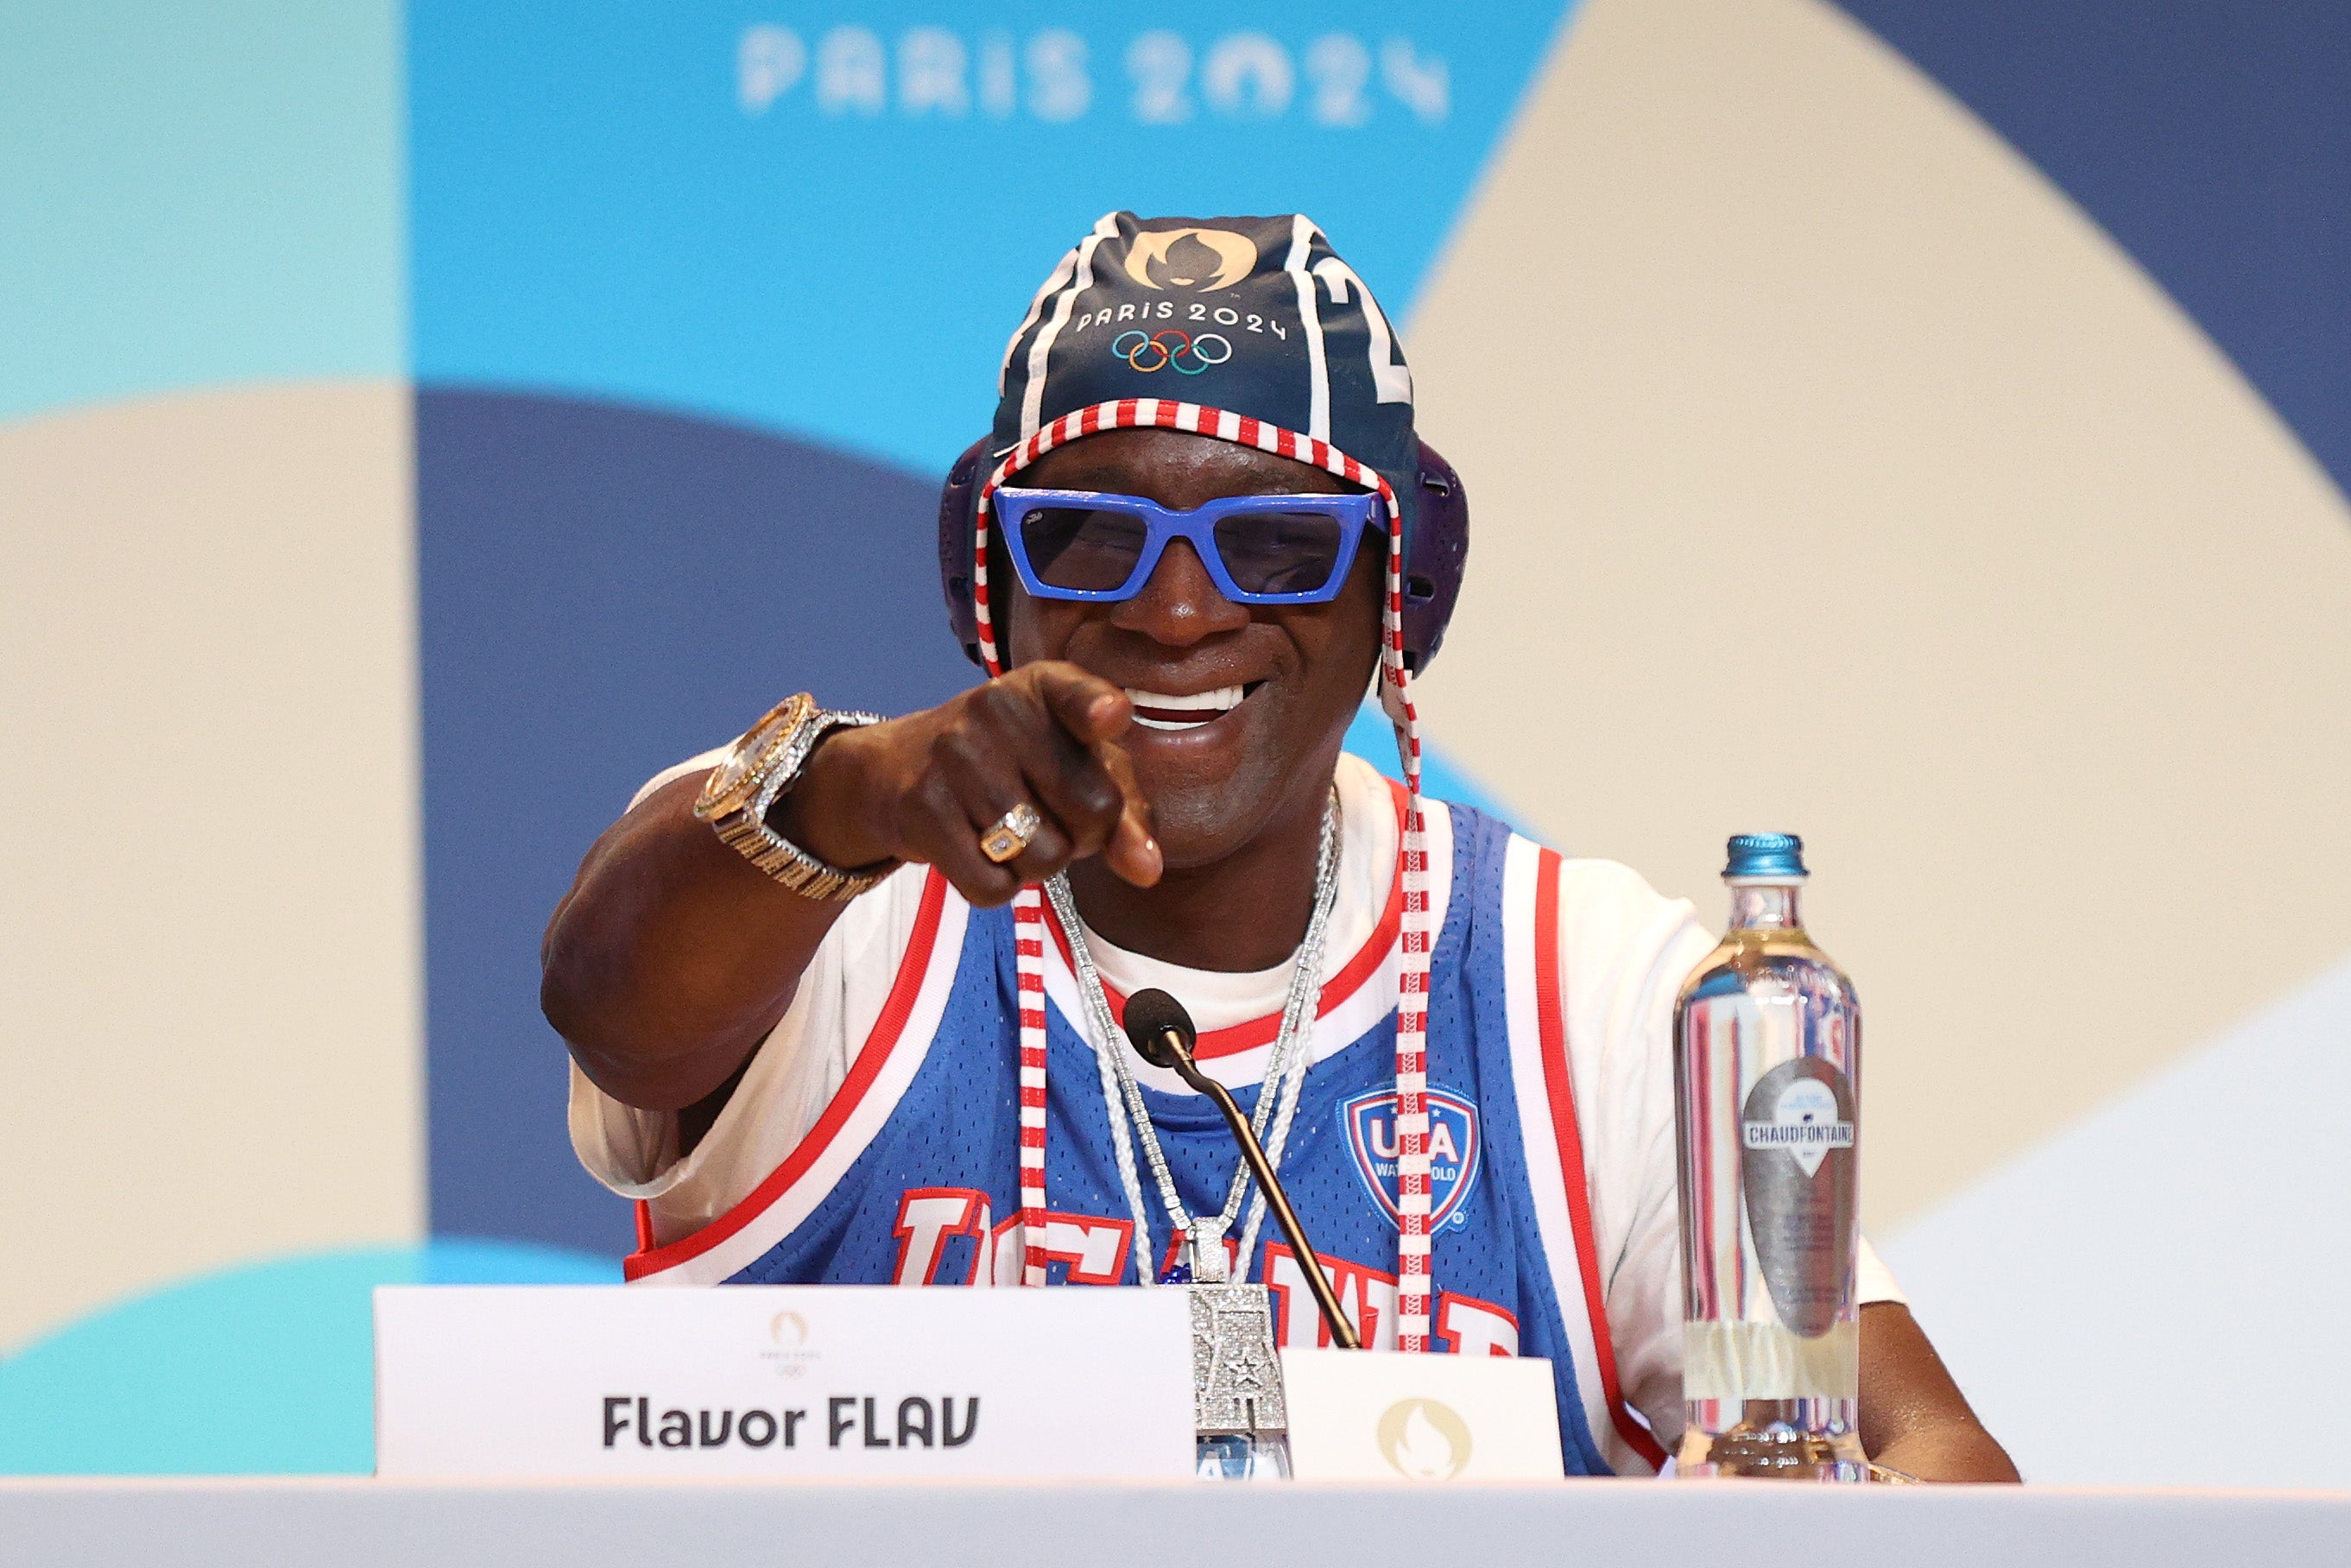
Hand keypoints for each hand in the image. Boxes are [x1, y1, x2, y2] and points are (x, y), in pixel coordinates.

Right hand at [775, 662, 1162, 906]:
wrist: (898, 768)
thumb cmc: (1015, 765)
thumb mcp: (1074, 764)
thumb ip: (1125, 812)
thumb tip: (1146, 870)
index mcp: (1046, 686)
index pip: (1079, 696)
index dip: (1099, 711)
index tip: (1109, 717)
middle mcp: (998, 708)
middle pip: (1093, 810)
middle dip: (1086, 834)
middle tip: (1051, 815)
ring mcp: (955, 754)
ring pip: (1046, 858)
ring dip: (1040, 864)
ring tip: (1011, 831)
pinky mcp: (923, 807)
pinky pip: (994, 886)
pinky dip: (999, 887)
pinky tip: (979, 852)